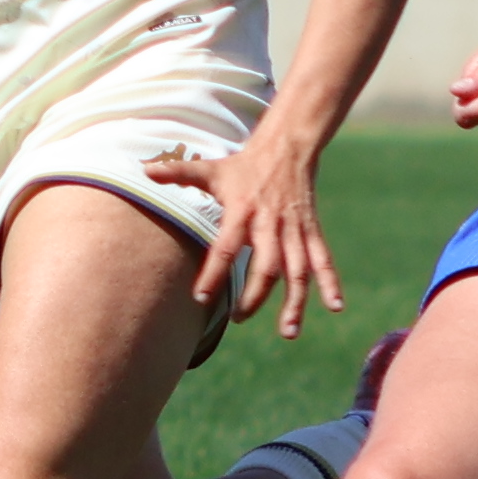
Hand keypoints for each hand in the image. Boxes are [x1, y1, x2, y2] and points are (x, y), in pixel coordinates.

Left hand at [146, 132, 343, 337]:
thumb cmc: (243, 165)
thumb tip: (141, 169)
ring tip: (288, 331)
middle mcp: (270, 223)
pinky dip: (331, 282)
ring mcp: (293, 229)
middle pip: (266, 266)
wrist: (286, 147)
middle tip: (239, 318)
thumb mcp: (210, 168)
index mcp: (242, 211)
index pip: (226, 247)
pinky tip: (336, 307)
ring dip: (295, 301)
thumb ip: (177, 172)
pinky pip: (323, 259)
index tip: (201, 298)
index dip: (214, 273)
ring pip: (297, 270)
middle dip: (255, 296)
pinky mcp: (310, 231)